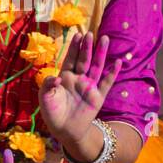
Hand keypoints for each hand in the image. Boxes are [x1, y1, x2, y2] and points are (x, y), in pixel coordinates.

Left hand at [39, 33, 120, 150]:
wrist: (63, 129)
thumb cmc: (52, 112)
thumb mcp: (45, 97)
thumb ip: (48, 84)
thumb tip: (58, 76)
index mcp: (64, 77)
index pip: (70, 59)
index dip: (74, 48)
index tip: (78, 35)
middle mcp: (78, 79)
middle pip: (84, 59)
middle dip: (87, 47)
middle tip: (90, 34)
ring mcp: (89, 86)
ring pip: (96, 66)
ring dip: (100, 54)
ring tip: (105, 39)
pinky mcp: (98, 96)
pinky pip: (106, 82)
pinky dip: (112, 73)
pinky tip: (117, 62)